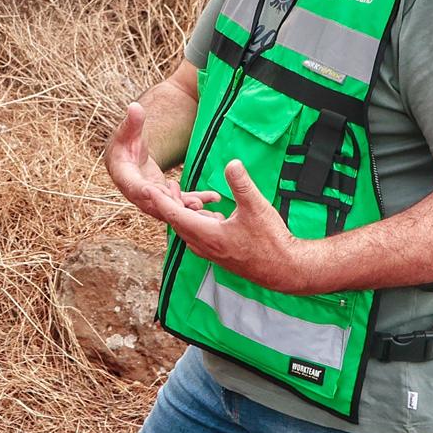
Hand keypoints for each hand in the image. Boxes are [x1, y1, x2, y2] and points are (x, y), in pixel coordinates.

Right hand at [104, 103, 218, 222]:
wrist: (126, 156)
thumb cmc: (125, 141)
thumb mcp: (128, 131)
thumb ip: (133, 122)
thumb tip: (134, 107)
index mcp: (125, 178)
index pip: (135, 187)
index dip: (144, 190)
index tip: (155, 191)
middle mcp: (137, 193)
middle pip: (156, 203)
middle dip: (175, 205)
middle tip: (194, 205)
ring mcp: (153, 197)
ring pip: (171, 206)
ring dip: (188, 207)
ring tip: (207, 207)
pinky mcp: (165, 195)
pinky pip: (181, 200)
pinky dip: (196, 199)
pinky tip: (214, 197)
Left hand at [157, 160, 301, 291]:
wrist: (284, 269)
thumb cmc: (271, 241)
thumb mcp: (256, 207)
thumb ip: (241, 184)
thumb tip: (232, 163)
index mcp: (208, 235)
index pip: (175, 215)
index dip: (161, 201)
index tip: (148, 189)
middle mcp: (205, 246)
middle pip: (178, 223)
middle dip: (171, 204)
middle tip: (168, 187)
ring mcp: (211, 253)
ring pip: (189, 231)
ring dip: (185, 215)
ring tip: (187, 197)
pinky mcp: (220, 255)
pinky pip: (200, 237)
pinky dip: (197, 224)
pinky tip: (209, 214)